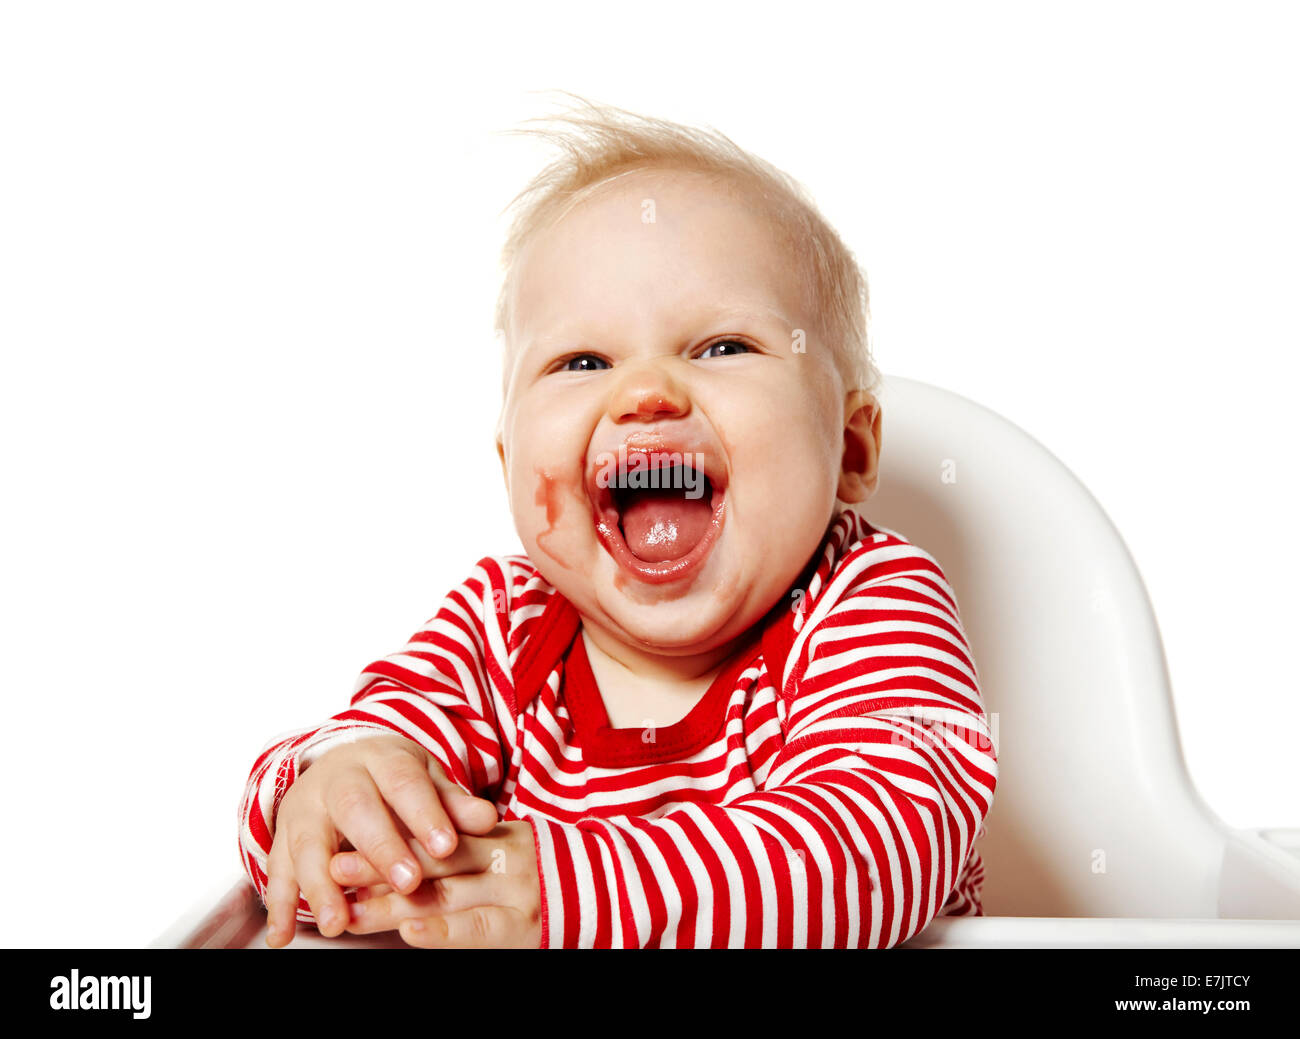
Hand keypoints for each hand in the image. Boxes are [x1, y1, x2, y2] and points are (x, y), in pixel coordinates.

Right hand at [264, 733, 499, 947]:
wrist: (342, 764)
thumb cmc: (395, 782)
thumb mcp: (426, 782)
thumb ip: (452, 804)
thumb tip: (488, 820)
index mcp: (381, 758)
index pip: (404, 781)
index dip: (425, 813)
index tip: (446, 846)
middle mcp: (337, 779)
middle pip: (355, 808)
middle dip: (379, 847)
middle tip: (406, 883)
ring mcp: (304, 807)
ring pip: (307, 842)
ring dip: (320, 885)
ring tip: (337, 924)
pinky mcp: (282, 836)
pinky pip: (276, 870)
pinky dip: (278, 906)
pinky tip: (282, 938)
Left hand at [332, 820, 541, 947]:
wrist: (614, 892)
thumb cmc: (543, 875)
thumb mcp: (505, 850)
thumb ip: (464, 848)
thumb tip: (393, 854)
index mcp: (495, 832)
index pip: (433, 832)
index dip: (386, 839)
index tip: (340, 846)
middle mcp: (505, 855)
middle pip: (433, 859)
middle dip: (379, 867)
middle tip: (333, 869)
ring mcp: (516, 890)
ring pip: (446, 895)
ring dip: (393, 905)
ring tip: (353, 911)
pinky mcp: (523, 926)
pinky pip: (477, 928)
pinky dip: (442, 932)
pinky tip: (412, 931)